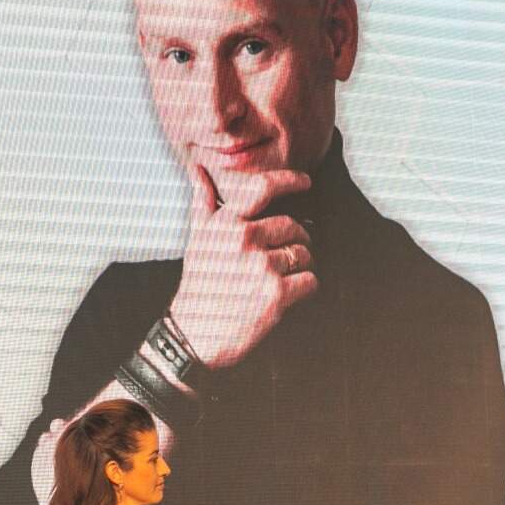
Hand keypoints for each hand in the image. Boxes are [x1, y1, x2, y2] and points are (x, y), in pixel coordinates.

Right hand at [166, 164, 317, 372]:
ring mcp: (261, 266)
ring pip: (304, 254)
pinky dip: (306, 288)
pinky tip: (289, 294)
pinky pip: (309, 281)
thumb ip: (203, 202)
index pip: (263, 188)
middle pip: (292, 227)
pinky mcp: (276, 294)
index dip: (290, 180)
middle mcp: (244, 240)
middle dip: (296, 240)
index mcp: (226, 224)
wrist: (195, 335)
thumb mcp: (197, 239)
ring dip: (301, 266)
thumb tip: (198, 169)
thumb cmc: (199, 286)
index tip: (304, 181)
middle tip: (286, 254)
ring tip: (283, 277)